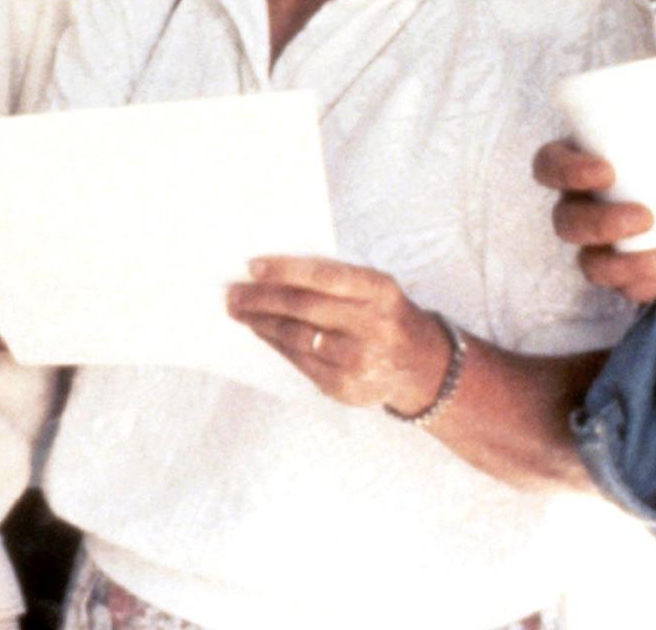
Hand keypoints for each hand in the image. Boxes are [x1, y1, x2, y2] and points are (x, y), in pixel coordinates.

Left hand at [226, 257, 450, 415]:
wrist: (421, 365)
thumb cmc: (387, 314)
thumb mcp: (376, 287)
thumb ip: (336, 279)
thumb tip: (276, 273)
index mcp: (380, 290)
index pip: (324, 276)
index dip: (285, 271)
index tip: (253, 267)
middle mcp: (372, 325)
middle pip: (304, 307)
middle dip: (263, 298)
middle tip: (234, 293)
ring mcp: (359, 360)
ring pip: (297, 337)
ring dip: (262, 322)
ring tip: (241, 311)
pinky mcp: (345, 387)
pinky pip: (300, 362)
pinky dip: (277, 345)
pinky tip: (263, 333)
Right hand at [533, 89, 655, 302]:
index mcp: (577, 163)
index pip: (548, 166)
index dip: (565, 172)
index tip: (605, 171)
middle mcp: (576, 207)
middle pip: (566, 223)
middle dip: (601, 225)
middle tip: (645, 216)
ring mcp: (595, 246)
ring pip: (591, 265)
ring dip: (627, 264)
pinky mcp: (621, 274)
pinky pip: (628, 289)